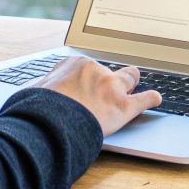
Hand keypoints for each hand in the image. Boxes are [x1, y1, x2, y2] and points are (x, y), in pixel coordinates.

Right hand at [29, 55, 160, 134]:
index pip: (86, 69)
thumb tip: (32, 94)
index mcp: (74, 65)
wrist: (48, 123)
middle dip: (108, 80)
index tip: (86, 86)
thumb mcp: (33, 92)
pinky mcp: (123, 106)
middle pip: (107, 72)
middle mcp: (96, 71)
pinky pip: (144, 99)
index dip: (87, 80)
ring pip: (129, 79)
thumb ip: (41, 90)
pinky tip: (156, 98)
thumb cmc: (36, 109)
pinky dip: (151, 98)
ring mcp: (111, 87)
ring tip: (135, 86)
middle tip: (106, 89)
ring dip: (131, 83)